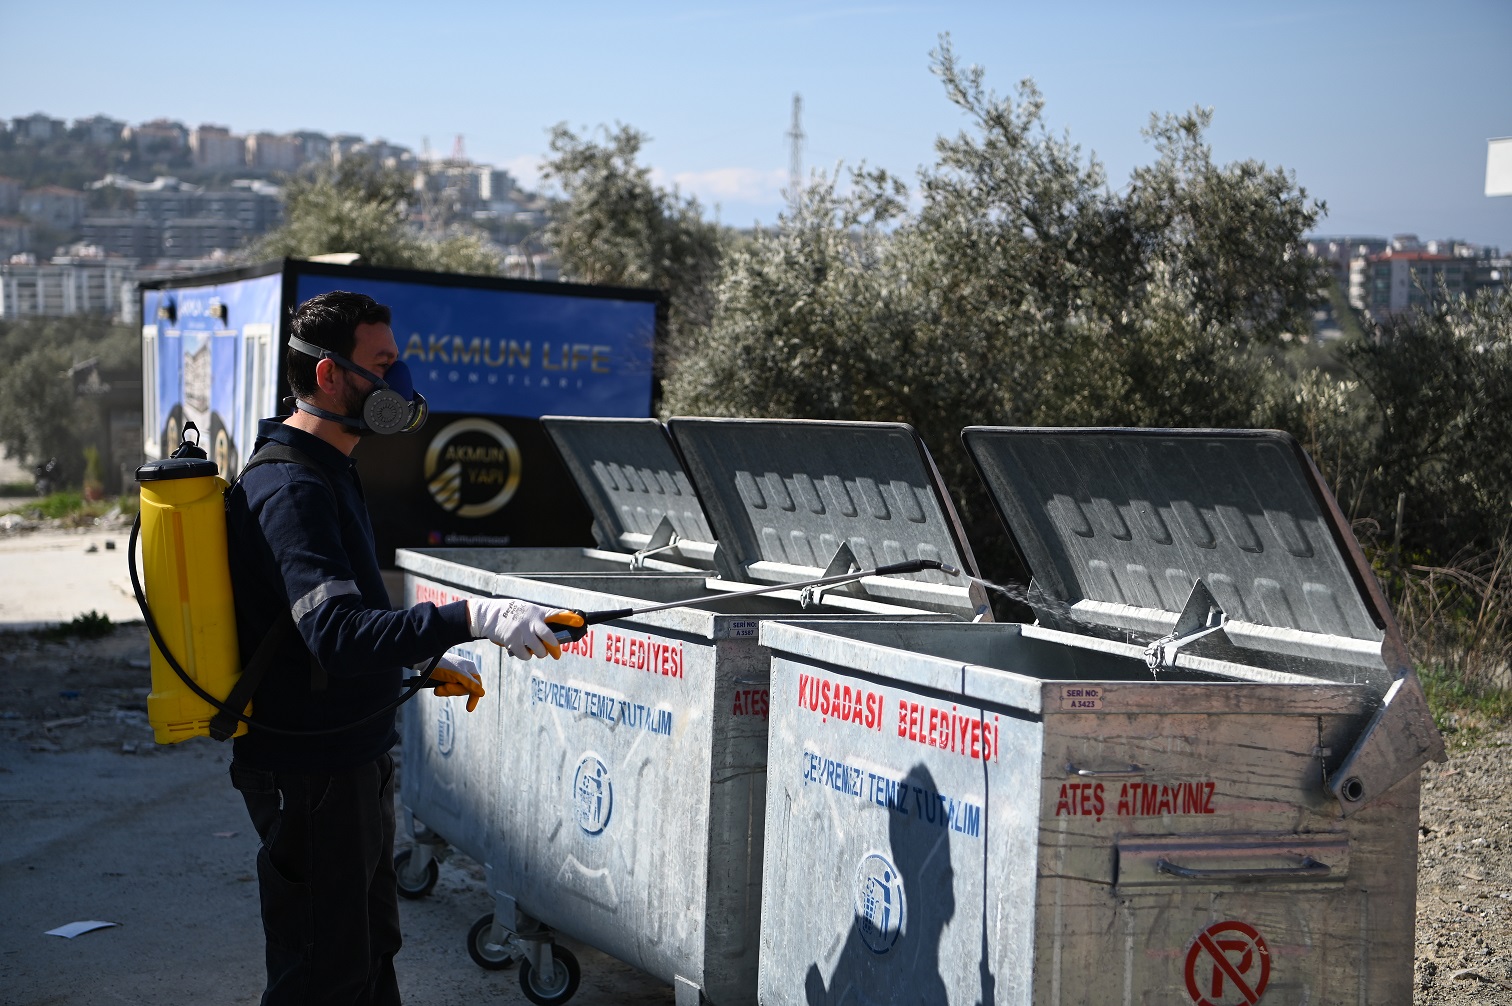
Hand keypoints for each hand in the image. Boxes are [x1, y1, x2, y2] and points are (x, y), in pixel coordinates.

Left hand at [431, 653, 484, 711]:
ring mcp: (454, 676)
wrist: (424, 662)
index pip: (477, 686)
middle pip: (464, 690)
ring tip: (439, 686)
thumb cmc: (442, 666)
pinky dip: (441, 690)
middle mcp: (464, 672)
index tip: (469, 709)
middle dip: (453, 690)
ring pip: (454, 691)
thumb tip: (482, 693)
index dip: (474, 697)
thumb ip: (470, 684)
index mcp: (470, 668)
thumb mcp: (458, 676)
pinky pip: (446, 690)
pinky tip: (436, 686)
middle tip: (445, 686)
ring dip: (445, 691)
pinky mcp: (445, 679)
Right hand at [469, 600, 583, 659]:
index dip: (569, 619)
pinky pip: (526, 655)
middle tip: (556, 653)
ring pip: (539, 650)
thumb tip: (562, 625)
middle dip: (555, 648)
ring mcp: (522, 632)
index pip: (557, 615)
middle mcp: (531, 622)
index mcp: (538, 613)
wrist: (491, 615)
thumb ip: (544, 618)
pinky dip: (526, 656)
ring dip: (540, 653)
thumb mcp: (530, 610)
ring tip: (537, 651)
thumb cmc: (515, 613)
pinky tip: (523, 650)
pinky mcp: (512, 642)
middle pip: (550, 638)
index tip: (580, 621)